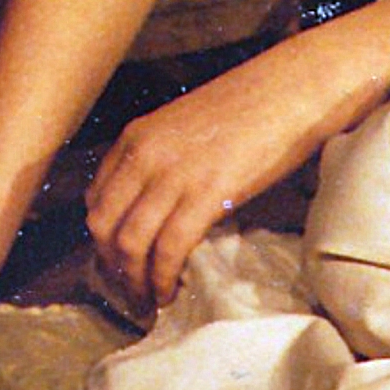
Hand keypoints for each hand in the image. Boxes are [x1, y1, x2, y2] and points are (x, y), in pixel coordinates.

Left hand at [85, 35, 356, 315]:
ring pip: (129, 244)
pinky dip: (163, 280)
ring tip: (149, 301)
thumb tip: (157, 209)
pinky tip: (171, 292)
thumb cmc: (250, 106)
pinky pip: (168, 250)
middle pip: (103, 225)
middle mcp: (144, 155)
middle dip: (111, 267)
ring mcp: (172, 174)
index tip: (119, 263)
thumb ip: (162, 161)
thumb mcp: (186, 128)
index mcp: (136, 136)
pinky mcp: (206, 195)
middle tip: (130, 291)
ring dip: (135, 283)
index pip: (96, 199)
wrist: (292, 88)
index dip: (102, 240)